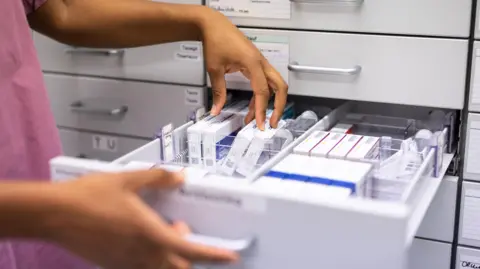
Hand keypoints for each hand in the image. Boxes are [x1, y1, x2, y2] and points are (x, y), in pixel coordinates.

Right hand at [46, 169, 237, 268]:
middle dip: (190, 255)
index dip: (214, 255)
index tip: (229, 256)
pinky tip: (139, 236)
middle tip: (182, 230)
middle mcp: (141, 254)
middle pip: (179, 267)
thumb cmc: (89, 196)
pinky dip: (150, 257)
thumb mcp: (128, 180)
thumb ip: (158, 178)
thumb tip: (179, 177)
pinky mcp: (112, 265)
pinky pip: (140, 267)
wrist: (54, 214)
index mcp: (150, 234)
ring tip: (162, 230)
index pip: (191, 251)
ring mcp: (126, 263)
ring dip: (169, 256)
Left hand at [200, 8, 287, 129]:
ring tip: (257, 119)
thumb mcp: (215, 69)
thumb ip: (218, 91)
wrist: (214, 25)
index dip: (262, 110)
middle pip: (280, 87)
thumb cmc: (216, 41)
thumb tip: (217, 109)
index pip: (262, 91)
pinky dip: (261, 95)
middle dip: (279, 107)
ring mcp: (260, 62)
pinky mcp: (256, 63)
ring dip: (269, 103)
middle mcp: (261, 63)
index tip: (259, 124)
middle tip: (271, 123)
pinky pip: (264, 81)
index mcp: (253, 63)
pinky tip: (252, 107)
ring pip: (274, 85)